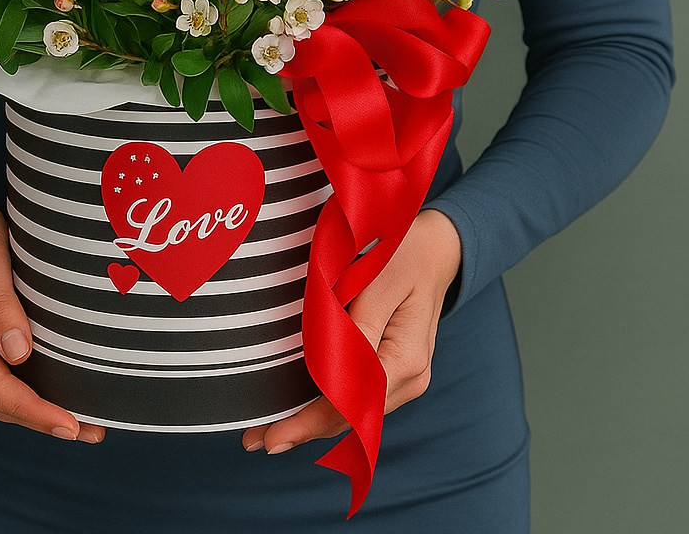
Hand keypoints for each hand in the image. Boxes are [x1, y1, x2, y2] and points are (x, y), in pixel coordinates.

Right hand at [0, 185, 105, 442]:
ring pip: (4, 393)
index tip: (70, 425)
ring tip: (86, 423)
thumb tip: (19, 354)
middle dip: (44, 420)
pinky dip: (32, 391)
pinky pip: (5, 376)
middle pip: (1, 400)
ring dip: (40, 410)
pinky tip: (60, 393)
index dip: (35, 411)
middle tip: (91, 431)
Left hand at [242, 208, 460, 453]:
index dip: (308, 424)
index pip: (351, 405)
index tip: (273, 437)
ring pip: (353, 413)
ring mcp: (404, 378)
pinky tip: (298, 411)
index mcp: (406, 359)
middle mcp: (410, 379)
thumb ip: (355, 329)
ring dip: (311, 422)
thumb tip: (326, 371)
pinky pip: (358, 397)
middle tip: (253, 441)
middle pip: (351, 418)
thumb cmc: (403, 256)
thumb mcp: (377, 283)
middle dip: (302, 430)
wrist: (434, 247)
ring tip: (267, 431)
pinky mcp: (393, 370)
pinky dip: (327, 406)